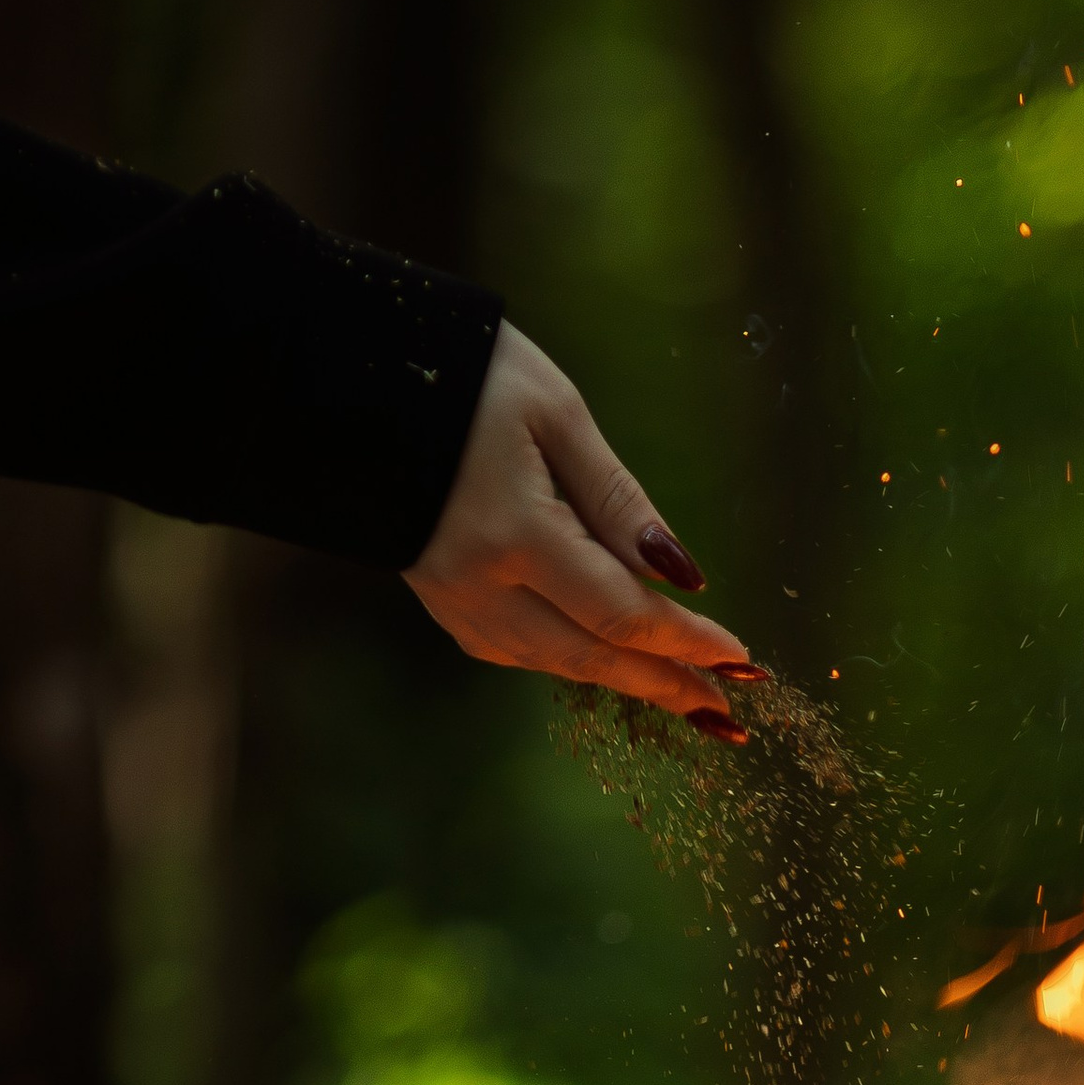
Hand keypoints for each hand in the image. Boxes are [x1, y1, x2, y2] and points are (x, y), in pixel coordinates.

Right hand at [404, 322, 754, 729]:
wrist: (342, 377)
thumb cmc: (463, 372)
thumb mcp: (555, 412)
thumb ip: (616, 498)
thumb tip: (679, 572)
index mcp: (515, 535)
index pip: (621, 611)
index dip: (686, 641)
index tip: (741, 661)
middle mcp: (481, 584)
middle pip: (593, 656)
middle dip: (665, 684)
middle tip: (726, 712)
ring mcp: (453, 600)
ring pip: (555, 661)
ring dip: (621, 679)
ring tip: (681, 693)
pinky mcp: (440, 601)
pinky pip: (518, 650)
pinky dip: (571, 657)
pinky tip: (605, 657)